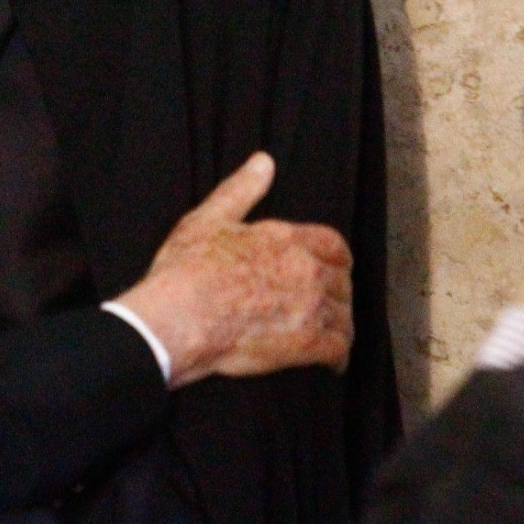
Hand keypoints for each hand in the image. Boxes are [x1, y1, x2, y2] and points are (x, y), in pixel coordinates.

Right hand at [116, 153, 352, 388]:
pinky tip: (331, 362)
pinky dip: (338, 357)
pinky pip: (339, 351)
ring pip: (344, 316)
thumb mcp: (208, 218)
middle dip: (335, 290)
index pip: (334, 245)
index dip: (333, 257)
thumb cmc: (188, 269)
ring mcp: (311, 310)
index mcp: (288, 239)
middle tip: (322, 301)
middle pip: (343, 281)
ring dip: (338, 323)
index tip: (328, 266)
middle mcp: (308, 272)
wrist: (179, 319)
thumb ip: (241, 189)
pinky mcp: (307, 346)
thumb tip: (263, 162)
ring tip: (327, 331)